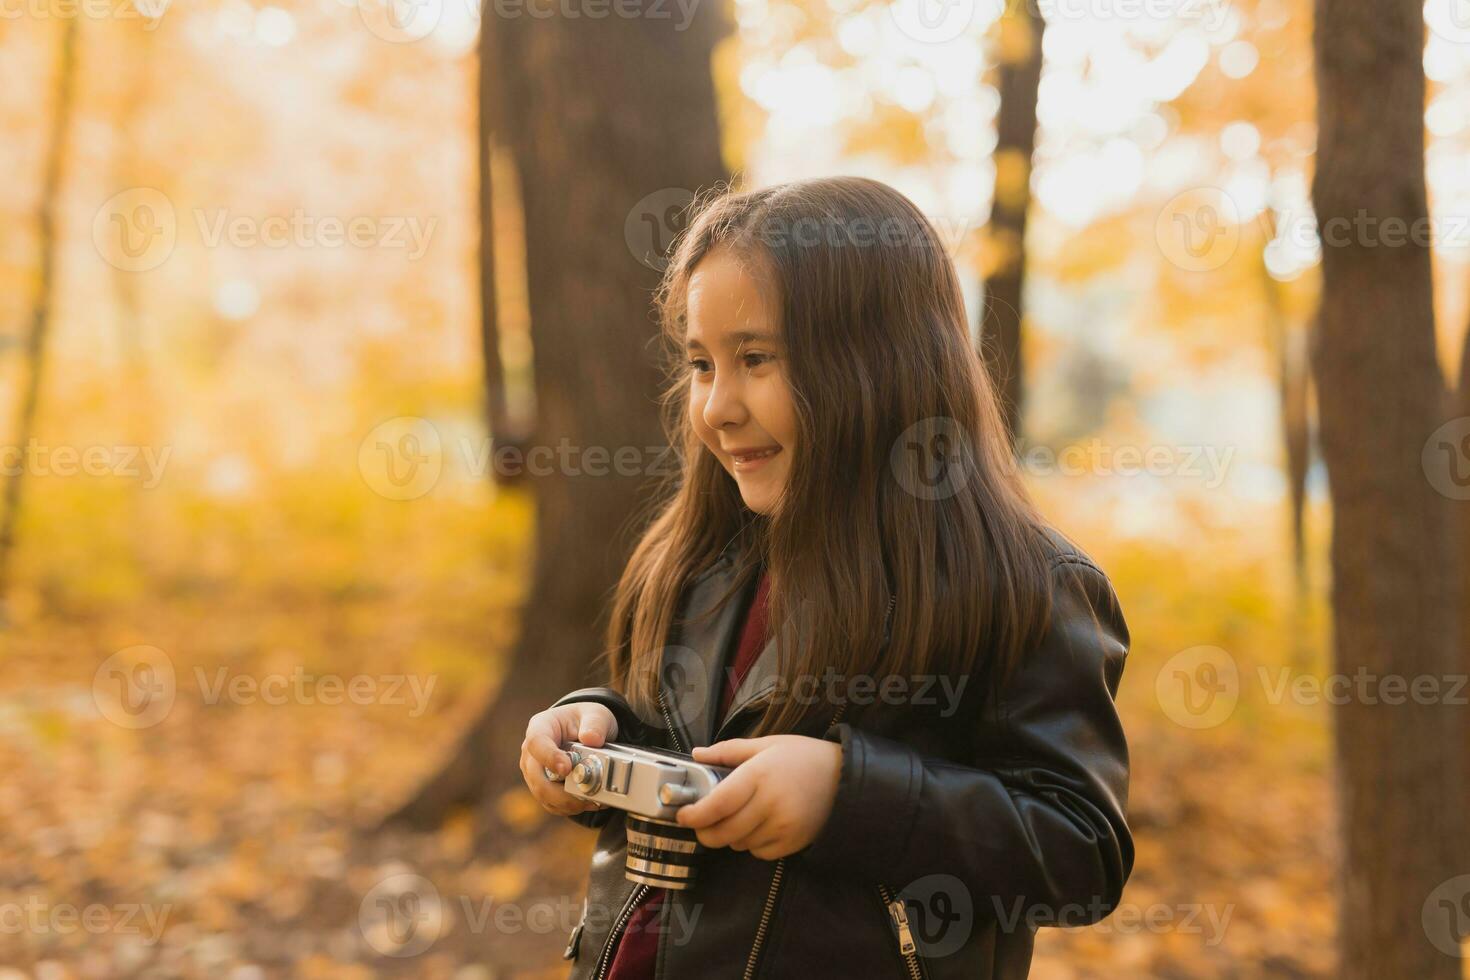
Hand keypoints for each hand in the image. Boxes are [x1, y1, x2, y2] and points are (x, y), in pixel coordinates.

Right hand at [519, 702, 617, 816]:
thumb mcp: (595, 714)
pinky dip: (571, 808)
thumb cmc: (584, 720)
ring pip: (543, 795)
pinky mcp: (542, 788)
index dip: (549, 758)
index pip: (537, 743)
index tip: (567, 769)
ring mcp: (534, 773)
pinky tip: (591, 803)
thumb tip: (592, 739)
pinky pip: (552, 804)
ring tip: (594, 800)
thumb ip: (595, 723)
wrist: (583, 730)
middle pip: (536, 778)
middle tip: (586, 795)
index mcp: (540, 727)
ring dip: (569, 803)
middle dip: (561, 792)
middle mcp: (531, 753)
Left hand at [675, 735, 842, 860]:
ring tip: (740, 817)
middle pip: (723, 832)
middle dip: (705, 832)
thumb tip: (697, 754)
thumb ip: (728, 751)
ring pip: (738, 844)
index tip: (682, 816)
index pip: (717, 804)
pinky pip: (758, 853)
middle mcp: (770, 804)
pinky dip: (751, 844)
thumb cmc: (802, 756)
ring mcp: (783, 826)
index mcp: (759, 775)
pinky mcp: (793, 843)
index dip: (694, 815)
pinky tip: (760, 826)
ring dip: (730, 836)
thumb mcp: (766, 744)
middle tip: (701, 823)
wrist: (844, 776)